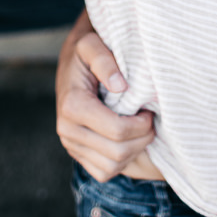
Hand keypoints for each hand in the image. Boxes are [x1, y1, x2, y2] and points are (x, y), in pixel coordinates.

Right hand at [56, 13, 154, 181]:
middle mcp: (67, 129)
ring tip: (140, 129)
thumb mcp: (92, 43)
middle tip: (149, 119)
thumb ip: (105, 60)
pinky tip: (128, 140)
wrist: (71, 63)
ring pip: (112, 167)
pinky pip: (103, 172)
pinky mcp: (76, 153)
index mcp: (72, 105)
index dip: (142, 125)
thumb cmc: (86, 52)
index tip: (149, 109)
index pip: (117, 131)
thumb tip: (120, 86)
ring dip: (134, 151)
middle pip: (117, 152)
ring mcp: (70, 144)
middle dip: (142, 138)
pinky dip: (121, 161)